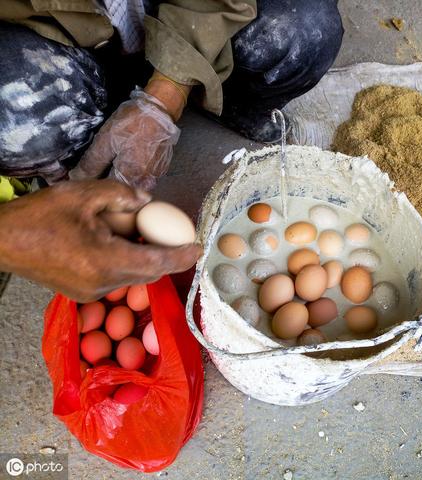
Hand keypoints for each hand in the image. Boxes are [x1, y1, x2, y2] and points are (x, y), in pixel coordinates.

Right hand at [0, 180, 201, 301]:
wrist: (0, 241)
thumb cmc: (39, 216)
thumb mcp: (82, 194)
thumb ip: (122, 195)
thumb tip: (148, 202)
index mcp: (104, 261)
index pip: (157, 263)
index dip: (181, 256)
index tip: (198, 247)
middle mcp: (101, 283)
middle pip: (149, 272)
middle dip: (165, 255)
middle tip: (173, 234)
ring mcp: (91, 292)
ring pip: (133, 276)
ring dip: (143, 257)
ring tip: (139, 231)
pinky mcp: (82, 293)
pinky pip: (116, 278)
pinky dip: (126, 262)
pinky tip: (118, 242)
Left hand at [69, 90, 180, 190]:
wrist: (160, 110)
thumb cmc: (133, 123)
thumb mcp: (106, 141)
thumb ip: (91, 164)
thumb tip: (76, 179)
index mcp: (130, 177)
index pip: (107, 190)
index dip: (94, 182)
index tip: (86, 173)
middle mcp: (145, 182)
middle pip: (121, 189)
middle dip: (107, 180)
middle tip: (100, 164)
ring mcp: (155, 176)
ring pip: (132, 184)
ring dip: (121, 176)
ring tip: (115, 159)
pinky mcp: (160, 169)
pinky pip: (143, 177)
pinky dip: (133, 171)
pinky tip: (129, 157)